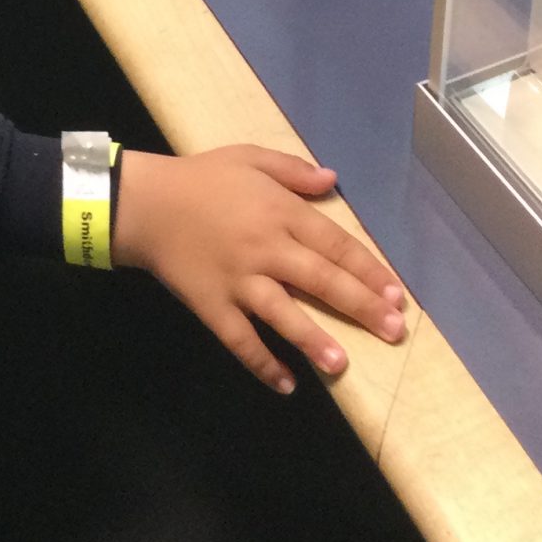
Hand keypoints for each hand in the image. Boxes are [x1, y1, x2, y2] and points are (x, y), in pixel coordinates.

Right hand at [113, 146, 406, 393]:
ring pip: (283, 314)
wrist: (145, 203)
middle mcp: (265, 249)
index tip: (396, 294)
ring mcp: (239, 281)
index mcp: (279, 212)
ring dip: (314, 340)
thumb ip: (293, 170)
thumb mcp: (249, 157)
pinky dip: (262, 363)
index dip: (368, 270)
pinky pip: (241, 340)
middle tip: (393, 332)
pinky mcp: (213, 306)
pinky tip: (286, 384)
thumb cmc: (202, 178)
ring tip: (342, 365)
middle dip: (361, 307)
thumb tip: (333, 180)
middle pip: (321, 280)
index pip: (335, 243)